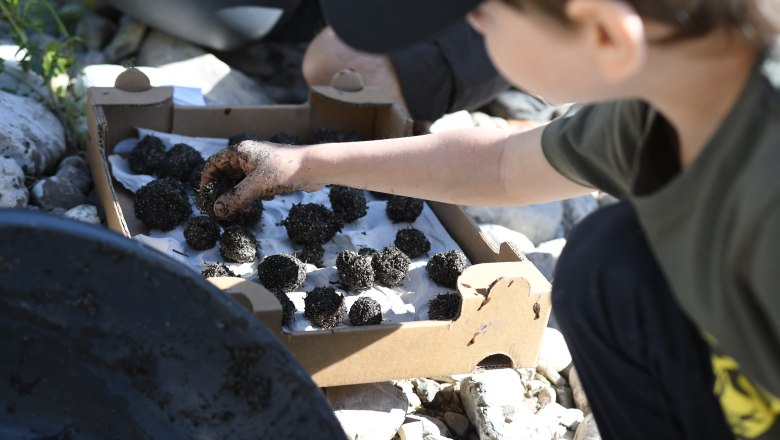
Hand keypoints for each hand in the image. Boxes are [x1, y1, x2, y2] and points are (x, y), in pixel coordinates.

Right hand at [199, 141, 315, 217]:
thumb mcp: (257, 186)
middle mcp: (249, 156)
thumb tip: (217, 210)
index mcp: (241, 152)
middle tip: (223, 207)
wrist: (316, 168)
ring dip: (240, 195)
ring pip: (241, 181)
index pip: (214, 163)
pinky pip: (255, 185)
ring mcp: (260, 165)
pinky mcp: (271, 174)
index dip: (207, 179)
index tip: (206, 196)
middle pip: (227, 173)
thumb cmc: (286, 171)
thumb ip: (236, 198)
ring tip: (243, 208)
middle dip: (225, 191)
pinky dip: (254, 194)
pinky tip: (263, 200)